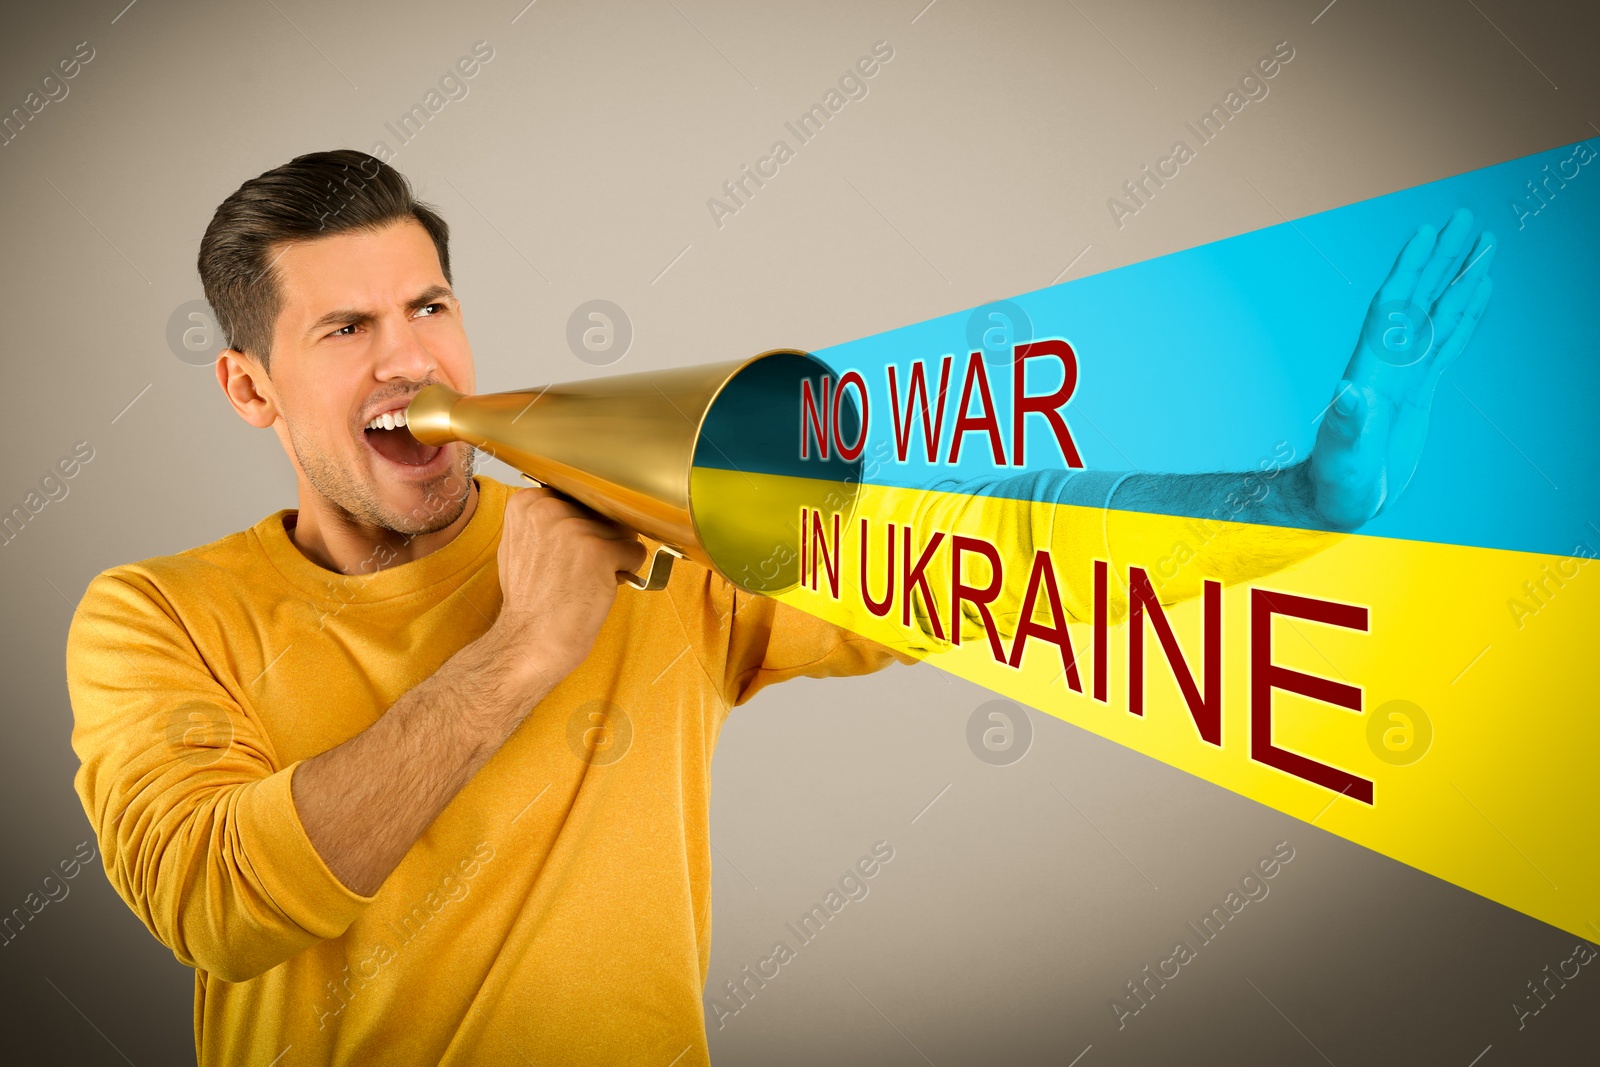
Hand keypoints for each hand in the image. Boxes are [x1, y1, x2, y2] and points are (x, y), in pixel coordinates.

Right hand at [492, 487, 646, 683]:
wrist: (530, 640)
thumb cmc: (530, 599)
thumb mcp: (524, 543)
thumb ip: (550, 517)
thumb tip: (590, 502)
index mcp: (528, 502)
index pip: (582, 497)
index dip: (582, 527)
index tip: (565, 552)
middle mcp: (548, 508)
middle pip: (603, 513)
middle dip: (599, 541)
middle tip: (574, 571)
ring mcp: (574, 529)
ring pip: (622, 532)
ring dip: (613, 558)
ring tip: (583, 580)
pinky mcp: (598, 552)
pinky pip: (635, 552)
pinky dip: (626, 572)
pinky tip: (599, 587)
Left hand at [1304, 208, 1494, 529]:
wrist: (1336, 503)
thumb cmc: (1334, 482)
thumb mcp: (1342, 455)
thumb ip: (1347, 424)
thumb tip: (1350, 393)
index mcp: (1373, 370)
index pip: (1394, 307)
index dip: (1410, 270)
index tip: (1428, 232)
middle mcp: (1389, 364)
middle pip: (1421, 298)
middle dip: (1443, 258)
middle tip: (1468, 216)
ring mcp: (1406, 376)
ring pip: (1439, 316)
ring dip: (1460, 279)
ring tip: (1486, 244)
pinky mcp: (1419, 393)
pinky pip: (1447, 344)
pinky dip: (1465, 317)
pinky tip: (1479, 293)